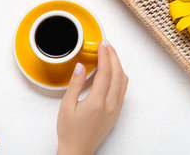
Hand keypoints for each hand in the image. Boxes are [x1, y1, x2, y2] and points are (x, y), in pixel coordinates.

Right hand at [57, 40, 127, 154]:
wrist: (78, 150)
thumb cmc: (70, 132)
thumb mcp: (66, 106)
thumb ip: (75, 84)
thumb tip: (81, 66)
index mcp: (97, 102)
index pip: (105, 71)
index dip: (105, 55)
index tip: (102, 44)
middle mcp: (110, 105)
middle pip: (118, 73)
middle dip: (113, 56)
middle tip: (107, 45)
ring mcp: (115, 109)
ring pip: (123, 81)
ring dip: (118, 65)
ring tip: (109, 55)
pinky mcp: (116, 112)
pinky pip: (122, 90)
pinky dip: (119, 76)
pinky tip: (111, 72)